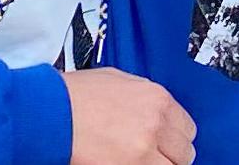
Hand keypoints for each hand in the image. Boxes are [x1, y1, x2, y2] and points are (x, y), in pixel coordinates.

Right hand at [64, 69, 195, 164]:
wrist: (50, 111)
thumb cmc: (74, 95)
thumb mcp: (118, 81)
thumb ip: (144, 98)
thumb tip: (155, 112)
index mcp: (157, 99)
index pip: (187, 129)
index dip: (174, 140)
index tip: (165, 146)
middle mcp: (157, 123)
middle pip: (184, 153)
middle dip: (170, 157)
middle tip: (153, 158)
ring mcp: (145, 149)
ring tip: (139, 162)